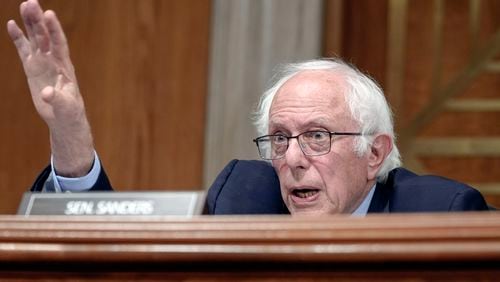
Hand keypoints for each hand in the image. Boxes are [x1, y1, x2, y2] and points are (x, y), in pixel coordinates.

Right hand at [7, 0, 93, 176]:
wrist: (64, 118)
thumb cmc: (70, 112)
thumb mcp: (66, 107)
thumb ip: (58, 99)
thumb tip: (48, 93)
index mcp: (65, 67)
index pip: (59, 44)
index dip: (54, 30)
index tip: (49, 14)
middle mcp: (54, 61)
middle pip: (46, 37)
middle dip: (39, 20)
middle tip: (31, 2)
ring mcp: (43, 63)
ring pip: (35, 39)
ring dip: (29, 23)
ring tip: (24, 5)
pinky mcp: (33, 69)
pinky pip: (24, 50)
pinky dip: (18, 38)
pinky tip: (12, 24)